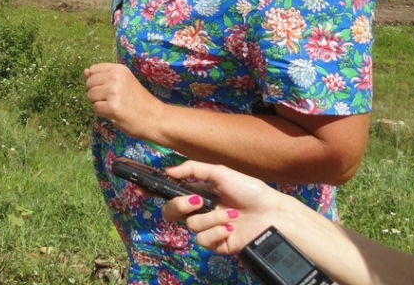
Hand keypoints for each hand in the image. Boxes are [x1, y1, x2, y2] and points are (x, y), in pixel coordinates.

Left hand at [84, 63, 160, 140]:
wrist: (156, 118)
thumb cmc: (139, 100)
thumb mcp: (124, 82)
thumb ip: (104, 76)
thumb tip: (85, 72)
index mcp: (118, 69)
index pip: (93, 70)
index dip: (96, 81)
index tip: (108, 88)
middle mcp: (114, 77)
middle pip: (89, 83)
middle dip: (96, 93)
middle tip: (112, 99)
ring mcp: (113, 92)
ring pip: (90, 96)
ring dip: (99, 103)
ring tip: (114, 106)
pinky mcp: (112, 107)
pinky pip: (95, 108)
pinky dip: (102, 113)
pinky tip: (115, 113)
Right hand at [161, 161, 292, 255]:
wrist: (271, 214)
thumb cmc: (249, 190)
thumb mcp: (220, 172)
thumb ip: (193, 170)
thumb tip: (168, 171)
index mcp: (198, 192)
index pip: (170, 193)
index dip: (153, 191)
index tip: (141, 189)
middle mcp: (200, 210)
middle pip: (172, 212)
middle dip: (180, 206)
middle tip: (197, 201)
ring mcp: (207, 228)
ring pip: (191, 226)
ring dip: (211, 219)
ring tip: (230, 215)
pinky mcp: (216, 244)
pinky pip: (204, 240)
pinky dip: (217, 232)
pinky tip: (231, 228)